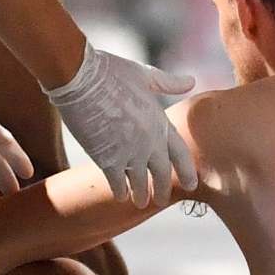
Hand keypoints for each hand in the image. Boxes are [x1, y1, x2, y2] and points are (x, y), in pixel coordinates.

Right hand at [44, 43, 196, 206]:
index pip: (180, 153)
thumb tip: (191, 81)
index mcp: (159, 121)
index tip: (192, 184)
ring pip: (141, 182)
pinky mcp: (107, 158)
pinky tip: (121, 196)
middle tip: (163, 200)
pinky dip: (120, 191)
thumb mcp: (145, 75)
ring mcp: (129, 152)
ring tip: (141, 202)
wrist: (81, 78)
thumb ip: (168, 83)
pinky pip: (117, 182)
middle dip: (163, 188)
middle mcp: (149, 141)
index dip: (187, 170)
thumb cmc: (111, 71)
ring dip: (142, 194)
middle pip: (163, 173)